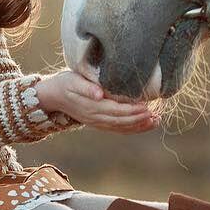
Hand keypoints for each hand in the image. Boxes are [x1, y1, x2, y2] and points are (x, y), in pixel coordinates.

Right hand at [35, 70, 159, 132]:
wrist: (52, 96)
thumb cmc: (65, 83)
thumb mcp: (73, 81)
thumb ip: (86, 87)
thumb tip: (100, 94)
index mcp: (92, 108)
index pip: (116, 111)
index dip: (132, 111)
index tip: (147, 107)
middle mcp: (96, 118)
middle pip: (121, 122)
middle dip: (140, 120)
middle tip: (156, 116)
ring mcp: (97, 123)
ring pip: (121, 128)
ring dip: (139, 126)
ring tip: (156, 121)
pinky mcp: (98, 123)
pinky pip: (117, 129)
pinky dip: (132, 128)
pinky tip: (144, 124)